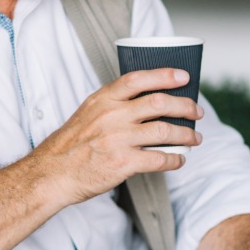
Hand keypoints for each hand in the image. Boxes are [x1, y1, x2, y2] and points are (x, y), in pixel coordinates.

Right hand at [32, 67, 201, 206]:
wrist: (53, 173)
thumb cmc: (70, 145)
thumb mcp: (87, 113)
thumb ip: (113, 104)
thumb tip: (147, 101)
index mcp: (102, 100)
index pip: (138, 79)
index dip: (164, 75)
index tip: (183, 77)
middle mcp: (111, 116)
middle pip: (159, 103)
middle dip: (185, 106)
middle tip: (196, 112)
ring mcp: (118, 139)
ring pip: (165, 131)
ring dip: (186, 135)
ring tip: (194, 138)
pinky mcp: (123, 163)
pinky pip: (159, 158)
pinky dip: (175, 159)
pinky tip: (178, 159)